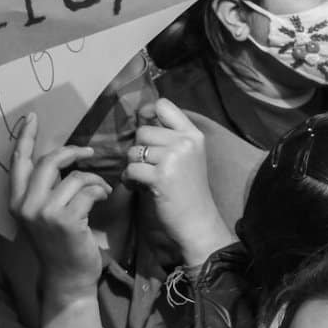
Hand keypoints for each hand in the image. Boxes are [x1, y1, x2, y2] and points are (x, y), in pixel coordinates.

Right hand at [9, 113, 108, 327]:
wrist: (68, 276)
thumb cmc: (61, 242)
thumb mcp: (46, 213)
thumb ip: (48, 187)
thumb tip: (65, 154)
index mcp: (17, 200)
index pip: (18, 162)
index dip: (24, 137)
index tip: (32, 116)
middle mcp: (26, 205)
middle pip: (49, 161)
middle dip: (73, 152)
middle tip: (89, 152)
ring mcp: (44, 212)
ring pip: (74, 176)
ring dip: (93, 180)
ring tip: (100, 191)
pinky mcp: (65, 219)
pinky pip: (88, 190)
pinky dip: (100, 192)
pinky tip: (101, 200)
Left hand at [125, 99, 231, 267]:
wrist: (198, 221)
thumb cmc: (189, 190)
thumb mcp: (187, 156)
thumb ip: (169, 136)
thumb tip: (141, 114)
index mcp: (193, 134)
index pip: (164, 105)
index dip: (148, 114)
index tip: (147, 133)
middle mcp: (185, 141)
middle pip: (144, 131)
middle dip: (139, 149)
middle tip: (148, 167)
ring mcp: (174, 158)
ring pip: (134, 150)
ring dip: (133, 166)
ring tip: (144, 179)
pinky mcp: (161, 176)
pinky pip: (132, 169)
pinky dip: (130, 180)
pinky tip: (138, 187)